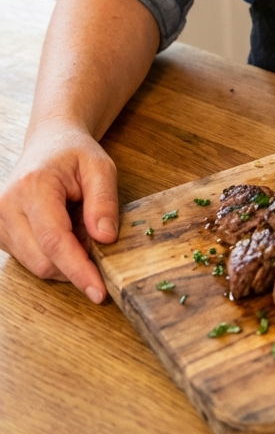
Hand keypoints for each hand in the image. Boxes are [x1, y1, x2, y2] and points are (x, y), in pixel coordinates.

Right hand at [0, 120, 117, 302]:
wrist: (49, 142)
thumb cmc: (74, 153)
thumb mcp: (100, 168)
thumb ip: (104, 201)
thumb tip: (105, 239)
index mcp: (32, 186)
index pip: (54, 241)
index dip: (78, 270)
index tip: (98, 291)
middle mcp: (7, 206)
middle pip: (43, 261)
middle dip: (76, 265)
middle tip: (99, 241)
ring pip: (36, 266)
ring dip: (65, 260)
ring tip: (79, 226)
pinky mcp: (0, 233)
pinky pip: (30, 260)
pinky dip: (53, 255)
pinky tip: (64, 231)